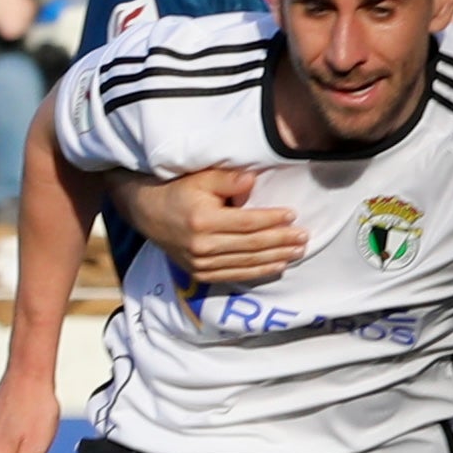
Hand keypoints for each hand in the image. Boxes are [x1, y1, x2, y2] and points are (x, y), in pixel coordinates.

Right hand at [111, 168, 305, 286]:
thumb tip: (254, 180)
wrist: (148, 213)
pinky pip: (235, 275)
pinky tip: (277, 266)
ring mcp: (201, 264)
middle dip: (281, 242)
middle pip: (251, 246)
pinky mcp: (200, 274)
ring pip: (247, 263)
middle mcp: (202, 246)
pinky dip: (258, 272)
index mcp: (204, 221)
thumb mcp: (201, 177)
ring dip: (275, 258)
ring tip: (298, 251)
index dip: (272, 220)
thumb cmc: (179, 190)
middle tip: (304, 237)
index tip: (292, 215)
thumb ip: (228, 179)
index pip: (247, 222)